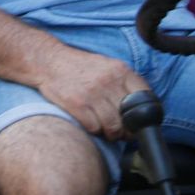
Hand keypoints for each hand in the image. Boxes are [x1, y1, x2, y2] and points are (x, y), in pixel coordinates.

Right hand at [35, 46, 150, 141]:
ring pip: (113, 126)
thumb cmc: (80, 66)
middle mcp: (108, 81)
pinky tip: (92, 125)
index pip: (144, 96)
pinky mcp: (77, 104)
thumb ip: (124, 81)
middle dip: (127, 129)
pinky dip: (95, 130)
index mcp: (120, 70)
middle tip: (122, 132)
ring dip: (111, 134)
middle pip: (129, 117)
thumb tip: (141, 105)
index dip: (144, 113)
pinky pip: (94, 127)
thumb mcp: (107, 65)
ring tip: (107, 131)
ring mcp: (92, 93)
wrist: (49, 61)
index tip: (139, 121)